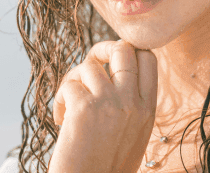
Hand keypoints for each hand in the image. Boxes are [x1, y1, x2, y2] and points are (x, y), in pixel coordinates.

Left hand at [49, 40, 157, 172]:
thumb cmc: (106, 166)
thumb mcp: (133, 133)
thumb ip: (131, 101)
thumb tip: (114, 70)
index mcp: (147, 108)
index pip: (149, 58)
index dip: (130, 51)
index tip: (113, 61)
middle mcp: (132, 102)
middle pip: (123, 48)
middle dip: (103, 49)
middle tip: (92, 64)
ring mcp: (109, 103)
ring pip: (89, 65)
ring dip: (74, 79)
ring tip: (69, 103)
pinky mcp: (84, 109)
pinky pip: (69, 84)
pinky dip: (60, 98)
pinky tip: (61, 117)